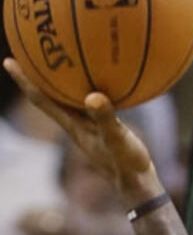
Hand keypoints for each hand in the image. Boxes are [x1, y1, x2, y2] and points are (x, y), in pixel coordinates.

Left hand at [3, 59, 155, 204]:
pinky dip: (87, 87)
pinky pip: (87, 101)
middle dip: (35, 75)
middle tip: (25, 52)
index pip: (42, 100)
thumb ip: (106, 120)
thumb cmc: (127, 164)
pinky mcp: (101, 127)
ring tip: (57, 59)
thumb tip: (92, 97)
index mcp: (72, 126)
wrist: (138, 183)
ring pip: (66, 98)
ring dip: (58, 80)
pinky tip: (97, 78)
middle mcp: (75, 124)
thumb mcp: (118, 141)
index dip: (25, 81)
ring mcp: (87, 126)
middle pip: (48, 95)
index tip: (8, 60)